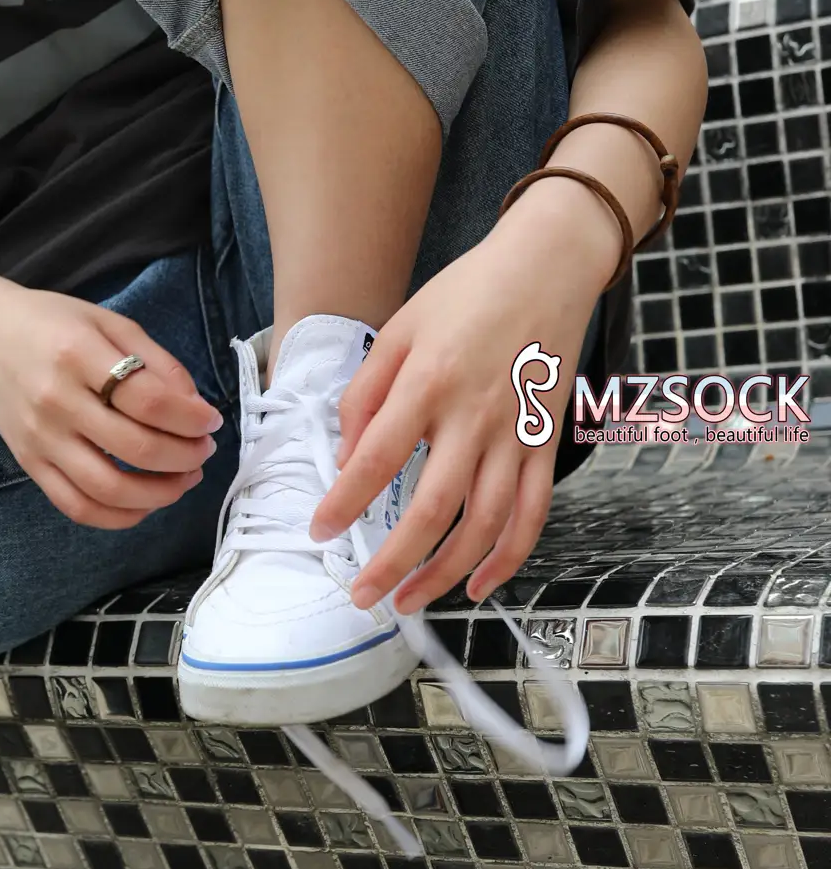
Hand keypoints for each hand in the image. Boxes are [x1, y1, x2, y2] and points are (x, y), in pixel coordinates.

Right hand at [0, 283, 222, 529]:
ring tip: (183, 479)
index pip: (150, 401)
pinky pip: (76, 506)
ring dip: (160, 493)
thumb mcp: (108, 321)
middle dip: (185, 456)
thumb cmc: (49, 322)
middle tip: (203, 450)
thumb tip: (195, 407)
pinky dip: (118, 516)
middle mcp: (56, 401)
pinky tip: (145, 503)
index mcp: (78, 355)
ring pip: (109, 489)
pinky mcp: (28, 463)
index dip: (192, 418)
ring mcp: (39, 438)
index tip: (211, 421)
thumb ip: (156, 360)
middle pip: (136, 448)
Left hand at [308, 179, 613, 610]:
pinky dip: (508, 558)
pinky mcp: (548, 444)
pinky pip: (532, 514)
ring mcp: (517, 435)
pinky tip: (478, 585)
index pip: (378, 458)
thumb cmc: (466, 294)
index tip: (320, 531)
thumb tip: (350, 455)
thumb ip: (367, 393)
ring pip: (484, 525)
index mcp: (429, 382)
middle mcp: (475, 416)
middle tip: (361, 596)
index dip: (345, 502)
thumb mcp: (398, 329)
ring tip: (409, 601)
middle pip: (431, 509)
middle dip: (392, 562)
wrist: (547, 267)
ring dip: (444, 574)